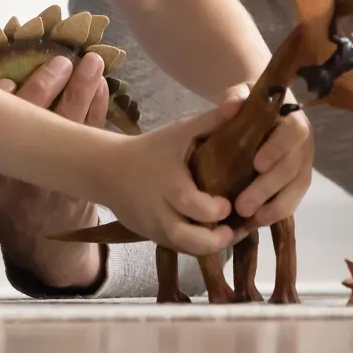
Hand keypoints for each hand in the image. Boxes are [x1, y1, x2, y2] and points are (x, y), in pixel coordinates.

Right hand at [0, 51, 112, 288]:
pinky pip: (92, 138)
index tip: (9, 80)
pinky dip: (99, 109)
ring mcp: (51, 180)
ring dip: (83, 89)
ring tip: (92, 63)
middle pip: (31, 121)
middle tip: (61, 62)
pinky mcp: (81, 182)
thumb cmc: (10, 198)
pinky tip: (101, 88)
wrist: (42, 247)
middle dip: (47, 85)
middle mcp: (15, 177)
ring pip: (69, 126)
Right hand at [98, 104, 242, 256]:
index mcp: (168, 183)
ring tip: (230, 235)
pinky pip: (178, 249)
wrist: (109, 170)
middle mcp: (160, 210)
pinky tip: (216, 236)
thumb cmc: (152, 149)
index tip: (229, 204)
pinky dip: (197, 247)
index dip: (214, 210)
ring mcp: (155, 227)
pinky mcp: (153, 237)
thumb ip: (212, 121)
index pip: (191, 204)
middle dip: (214, 239)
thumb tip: (242, 104)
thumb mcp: (179, 132)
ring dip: (209, 247)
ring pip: (183, 248)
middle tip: (234, 229)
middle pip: (185, 237)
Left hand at [232, 105, 312, 227]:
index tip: (257, 164)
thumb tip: (230, 107)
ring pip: (296, 189)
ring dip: (275, 208)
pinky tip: (255, 223)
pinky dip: (275, 214)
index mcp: (293, 119)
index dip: (278, 149)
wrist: (261, 112)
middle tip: (242, 206)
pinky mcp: (297, 184)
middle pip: (293, 168)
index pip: (293, 133)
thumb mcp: (241, 93)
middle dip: (268, 188)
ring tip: (250, 220)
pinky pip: (293, 202)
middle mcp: (304, 144)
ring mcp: (303, 166)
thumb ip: (235, 97)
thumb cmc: (250, 103)